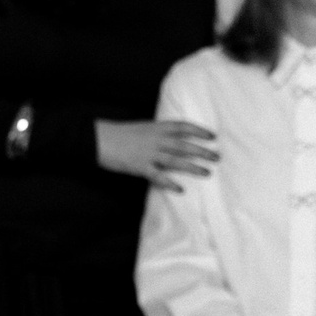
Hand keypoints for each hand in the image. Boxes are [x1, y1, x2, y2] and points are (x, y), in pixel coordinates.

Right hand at [96, 117, 218, 188]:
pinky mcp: (139, 167)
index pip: (182, 127)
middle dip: (202, 151)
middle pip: (184, 145)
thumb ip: (157, 133)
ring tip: (207, 172)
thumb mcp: (141, 128)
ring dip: (193, 167)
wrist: (97, 138)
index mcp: (155, 128)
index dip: (199, 130)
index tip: (212, 136)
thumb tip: (172, 138)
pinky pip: (157, 176)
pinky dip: (169, 183)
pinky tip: (180, 189)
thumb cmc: (119, 133)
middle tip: (217, 157)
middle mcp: (155, 140)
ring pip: (175, 160)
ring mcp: (148, 153)